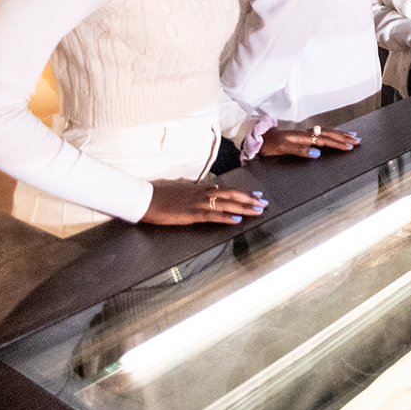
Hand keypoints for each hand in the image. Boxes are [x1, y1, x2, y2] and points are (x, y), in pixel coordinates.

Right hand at [144, 180, 268, 225]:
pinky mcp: (192, 213)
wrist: (146, 198)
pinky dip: (226, 218)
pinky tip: (237, 220)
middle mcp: (203, 193)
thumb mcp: (182, 189)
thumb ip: (195, 190)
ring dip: (244, 207)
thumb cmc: (161, 195)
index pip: (227, 190)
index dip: (243, 193)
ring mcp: (198, 203)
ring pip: (227, 204)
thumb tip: (205, 189)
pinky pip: (213, 216)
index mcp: (201, 189)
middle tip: (264, 202)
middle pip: (232, 195)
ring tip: (258, 210)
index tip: (257, 194)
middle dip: (250, 199)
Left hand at [258, 125, 358, 157]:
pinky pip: (321, 132)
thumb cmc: (268, 144)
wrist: (257, 138)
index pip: (325, 140)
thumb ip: (300, 150)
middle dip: (344, 137)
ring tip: (352, 136)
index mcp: (303, 136)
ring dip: (340, 134)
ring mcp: (304, 133)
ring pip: (327, 132)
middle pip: (329, 134)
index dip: (338, 144)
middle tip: (358, 141)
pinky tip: (335, 134)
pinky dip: (331, 133)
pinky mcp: (302, 134)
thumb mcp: (282, 148)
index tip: (350, 147)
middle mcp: (306, 133)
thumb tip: (317, 153)